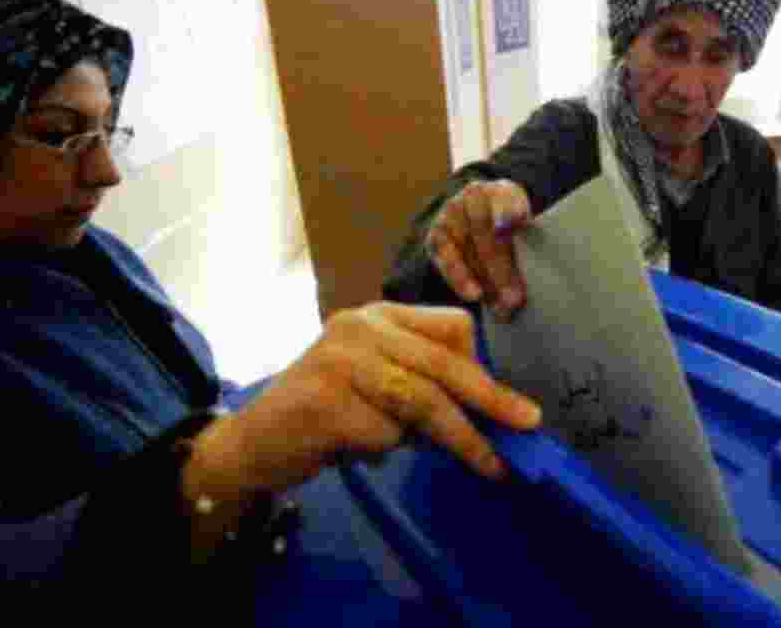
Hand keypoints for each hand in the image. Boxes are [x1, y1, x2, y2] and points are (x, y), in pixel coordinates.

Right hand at [185, 302, 541, 507]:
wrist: (254, 443)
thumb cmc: (326, 414)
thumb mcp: (378, 383)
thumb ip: (422, 383)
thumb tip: (493, 410)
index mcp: (378, 316)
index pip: (451, 327)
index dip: (482, 366)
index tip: (507, 402)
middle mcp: (360, 327)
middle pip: (442, 363)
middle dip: (491, 399)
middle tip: (526, 424)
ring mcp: (339, 360)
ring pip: (422, 400)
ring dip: (461, 438)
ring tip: (488, 465)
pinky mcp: (325, 400)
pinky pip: (385, 433)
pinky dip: (387, 449)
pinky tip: (361, 449)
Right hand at [425, 179, 531, 320]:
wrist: (479, 224)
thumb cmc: (512, 234)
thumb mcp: (526, 230)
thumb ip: (528, 244)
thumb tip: (523, 284)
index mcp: (503, 189)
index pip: (506, 199)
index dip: (507, 211)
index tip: (512, 224)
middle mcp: (473, 195)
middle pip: (485, 232)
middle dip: (501, 269)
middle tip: (515, 298)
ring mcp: (451, 213)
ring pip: (468, 249)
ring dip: (485, 281)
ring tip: (502, 307)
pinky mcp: (436, 235)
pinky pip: (447, 260)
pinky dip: (461, 279)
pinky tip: (474, 295)